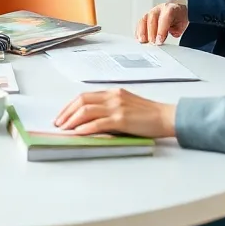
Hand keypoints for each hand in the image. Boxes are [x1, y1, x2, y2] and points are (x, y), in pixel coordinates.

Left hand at [54, 89, 176, 137]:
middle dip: (66, 113)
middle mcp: (113, 97)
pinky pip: (99, 123)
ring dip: (72, 121)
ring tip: (64, 129)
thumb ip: (109, 108)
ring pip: (87, 111)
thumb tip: (88, 120)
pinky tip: (78, 133)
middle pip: (81, 101)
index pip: (84, 96)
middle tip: (58, 124)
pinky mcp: (122, 119)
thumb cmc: (147, 114)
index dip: (69, 106)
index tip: (61, 115)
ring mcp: (117, 107)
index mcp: (112, 92)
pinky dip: (86, 128)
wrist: (166, 117)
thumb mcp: (126, 105)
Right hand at [136, 0, 188, 44]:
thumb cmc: (178, 16)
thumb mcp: (182, 24)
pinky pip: (140, 23)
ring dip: (142, 32)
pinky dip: (138, 31)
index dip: (161, 30)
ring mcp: (151, 12)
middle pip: (152, 20)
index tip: (159, 40)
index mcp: (170, 9)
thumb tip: (164, 37)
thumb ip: (175, 31)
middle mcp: (159, 9)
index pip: (164, 19)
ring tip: (143, 41)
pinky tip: (139, 38)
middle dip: (151, 33)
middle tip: (152, 42)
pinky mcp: (146, 16)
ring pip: (144, 20)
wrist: (176, 10)